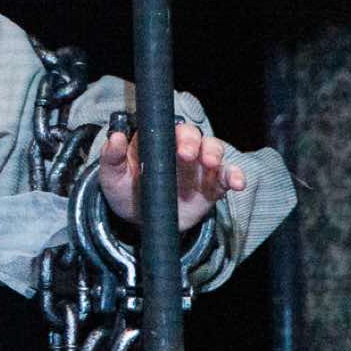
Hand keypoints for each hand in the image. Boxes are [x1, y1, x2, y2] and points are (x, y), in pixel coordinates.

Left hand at [99, 123, 245, 232]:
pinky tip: (237, 183)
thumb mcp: (112, 177)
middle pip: (194, 136)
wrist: (140, 222)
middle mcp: (180, 149)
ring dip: (215, 155)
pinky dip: (235, 176)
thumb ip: (112, 157)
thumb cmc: (126, 191)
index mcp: (157, 142)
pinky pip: (227, 176)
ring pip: (214, 150)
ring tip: (212, 165)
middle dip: (194, 143)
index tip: (176, 144)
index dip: (175, 132)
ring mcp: (198, 167)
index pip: (168, 128)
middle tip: (189, 156)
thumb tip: (114, 137)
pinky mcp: (212, 185)